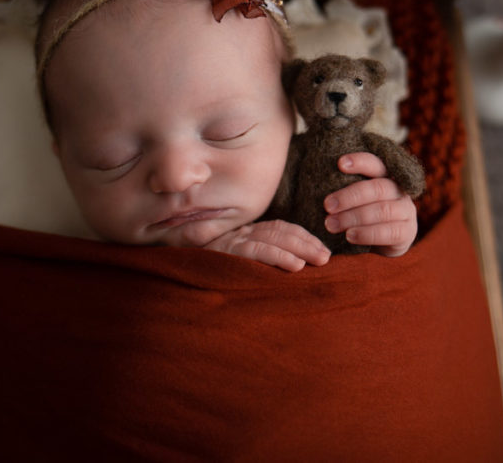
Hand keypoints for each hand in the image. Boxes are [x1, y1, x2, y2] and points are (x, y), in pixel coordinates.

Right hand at [204, 220, 330, 271]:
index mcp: (245, 233)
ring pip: (273, 239)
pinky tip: (296, 266)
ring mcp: (232, 241)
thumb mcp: (234, 262)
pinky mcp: (226, 253)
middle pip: (281, 232)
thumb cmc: (205, 272)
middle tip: (327, 257)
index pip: (279, 228)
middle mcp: (240, 232)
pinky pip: (257, 251)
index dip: (303, 237)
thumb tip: (290, 269)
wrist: (174, 274)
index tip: (321, 249)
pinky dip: (278, 257)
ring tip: (319, 260)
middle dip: (307, 243)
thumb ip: (255, 259)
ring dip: (300, 248)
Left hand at [323, 152, 418, 256]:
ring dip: (354, 217)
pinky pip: (389, 232)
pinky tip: (349, 236)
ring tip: (331, 225)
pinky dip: (367, 234)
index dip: (360, 161)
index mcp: (385, 177)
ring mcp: (406, 211)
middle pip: (378, 188)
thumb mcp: (352, 201)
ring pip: (383, 210)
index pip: (376, 163)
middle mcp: (399, 191)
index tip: (339, 163)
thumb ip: (343, 191)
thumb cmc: (359, 217)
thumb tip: (315, 181)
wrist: (380, 244)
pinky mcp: (407, 232)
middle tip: (327, 205)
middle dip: (350, 196)